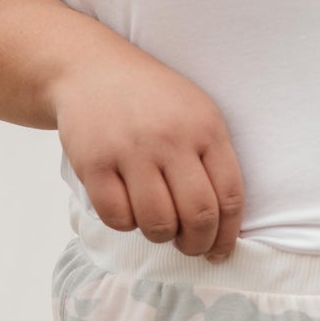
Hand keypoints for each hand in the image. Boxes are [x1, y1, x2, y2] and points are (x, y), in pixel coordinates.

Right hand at [51, 45, 245, 261]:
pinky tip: (127, 208)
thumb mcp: (196, 113)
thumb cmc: (151, 101)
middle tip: (189, 246)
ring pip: (158, 223)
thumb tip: (223, 227)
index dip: (227, 235)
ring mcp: (131, 149)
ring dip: (160, 236)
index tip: (219, 251)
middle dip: (196, 244)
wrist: (90, 69)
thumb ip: (212, 160)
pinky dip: (125, 224)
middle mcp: (171, 138)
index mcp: (206, 127)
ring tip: (157, 224)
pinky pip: (118, 217)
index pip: (229, 197)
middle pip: (198, 216)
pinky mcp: (94, 162)